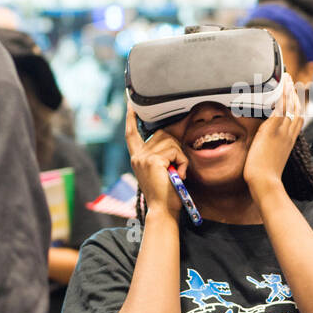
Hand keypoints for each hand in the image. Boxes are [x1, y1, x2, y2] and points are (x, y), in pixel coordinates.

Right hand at [124, 98, 186, 218]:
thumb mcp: (160, 169)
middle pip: (162, 134)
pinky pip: (176, 151)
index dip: (131, 118)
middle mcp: (138, 156)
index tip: (130, 102)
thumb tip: (170, 135)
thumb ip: (160, 153)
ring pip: (171, 142)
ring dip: (180, 157)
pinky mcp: (152, 160)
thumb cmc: (166, 193)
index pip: (132, 133)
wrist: (163, 210)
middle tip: (176, 168)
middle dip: (175, 147)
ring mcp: (143, 157)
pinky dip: (182, 162)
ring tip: (176, 173)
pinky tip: (179, 174)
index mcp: (137, 157)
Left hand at [244, 72, 304, 197]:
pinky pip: (280, 108)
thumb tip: (265, 143)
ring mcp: (282, 132)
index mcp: (290, 141)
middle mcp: (289, 135)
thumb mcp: (272, 159)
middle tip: (292, 81)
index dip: (298, 106)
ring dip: (289, 90)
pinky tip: (282, 86)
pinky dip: (283, 96)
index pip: (298, 119)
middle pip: (297, 109)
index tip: (296, 96)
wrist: (265, 183)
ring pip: (290, 106)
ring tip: (287, 77)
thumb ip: (272, 148)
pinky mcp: (273, 130)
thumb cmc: (265, 176)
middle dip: (295, 93)